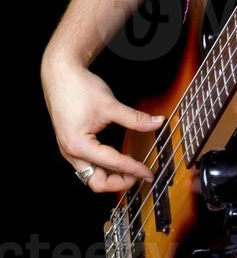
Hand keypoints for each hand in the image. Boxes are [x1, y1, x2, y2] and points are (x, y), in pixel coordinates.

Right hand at [40, 52, 163, 192]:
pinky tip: (115, 160)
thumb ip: (135, 118)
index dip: (134, 168)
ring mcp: (69, 150)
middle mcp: (71, 153)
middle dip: (119, 183)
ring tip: (130, 171)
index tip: (148, 173)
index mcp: (78, 145)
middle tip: (138, 176)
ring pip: (90, 176)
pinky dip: (102, 167)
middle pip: (96, 182)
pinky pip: (87, 165)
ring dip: (110, 177)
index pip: (112, 163)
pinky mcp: (71, 145)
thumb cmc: (79, 88)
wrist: (60, 74)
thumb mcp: (110, 104)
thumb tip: (156, 123)